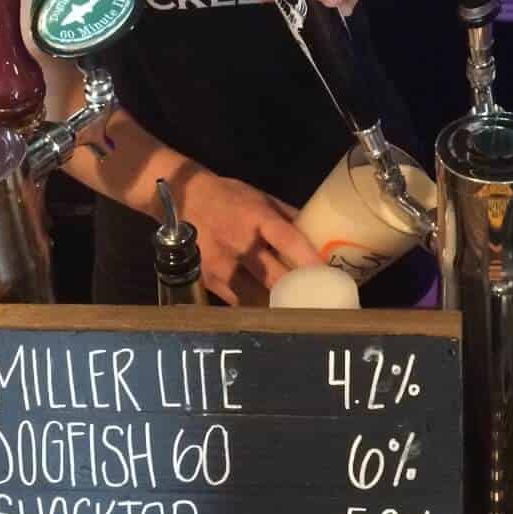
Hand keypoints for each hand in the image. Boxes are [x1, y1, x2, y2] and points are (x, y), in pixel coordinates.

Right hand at [180, 171, 320, 305]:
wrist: (184, 199)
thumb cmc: (229, 197)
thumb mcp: (262, 198)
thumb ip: (289, 218)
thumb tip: (320, 236)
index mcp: (257, 217)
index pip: (288, 240)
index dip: (309, 260)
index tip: (328, 277)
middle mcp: (240, 243)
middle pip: (274, 278)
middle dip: (298, 293)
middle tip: (320, 306)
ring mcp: (222, 265)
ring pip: (257, 298)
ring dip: (278, 307)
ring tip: (299, 316)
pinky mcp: (209, 282)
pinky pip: (239, 303)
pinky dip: (257, 310)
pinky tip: (271, 316)